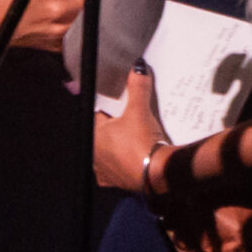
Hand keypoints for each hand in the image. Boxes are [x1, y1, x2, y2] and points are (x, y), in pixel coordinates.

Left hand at [94, 66, 167, 190]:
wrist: (157, 173)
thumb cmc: (142, 142)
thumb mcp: (140, 110)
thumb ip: (138, 87)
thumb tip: (137, 67)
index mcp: (94, 136)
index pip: (98, 116)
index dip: (110, 110)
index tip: (121, 107)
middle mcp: (95, 155)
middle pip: (104, 135)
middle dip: (116, 129)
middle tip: (132, 122)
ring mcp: (104, 171)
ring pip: (109, 153)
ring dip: (119, 148)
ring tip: (136, 141)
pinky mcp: (116, 183)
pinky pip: (117, 171)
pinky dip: (124, 165)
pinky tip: (134, 160)